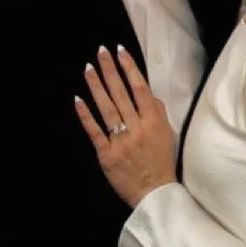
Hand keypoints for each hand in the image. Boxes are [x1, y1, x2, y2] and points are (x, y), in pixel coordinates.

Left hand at [75, 45, 176, 206]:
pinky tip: (78, 99)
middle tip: (101, 52)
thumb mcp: (167, 135)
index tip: (120, 52)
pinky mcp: (107, 154)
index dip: (129, 69)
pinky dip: (86, 115)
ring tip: (89, 69)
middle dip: (110, 70)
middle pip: (121, 94)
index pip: (140, 89)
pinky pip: (95, 131)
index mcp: (154, 122)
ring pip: (106, 108)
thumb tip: (147, 93)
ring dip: (96, 86)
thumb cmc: (161, 163)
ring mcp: (121, 141)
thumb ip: (157, 113)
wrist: (155, 194)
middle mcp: (137, 128)